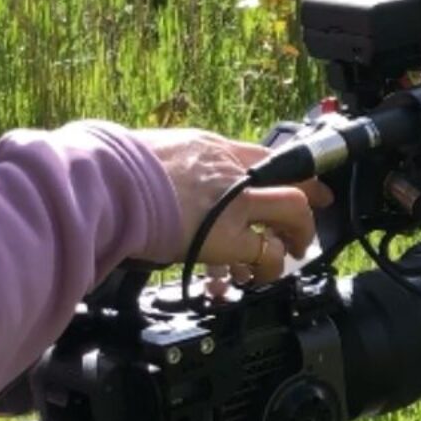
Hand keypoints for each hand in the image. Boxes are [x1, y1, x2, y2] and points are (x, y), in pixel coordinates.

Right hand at [132, 128, 330, 283]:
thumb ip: (176, 164)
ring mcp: (235, 201)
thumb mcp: (156, 152)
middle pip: (292, 177)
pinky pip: (266, 252)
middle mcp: (231, 170)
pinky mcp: (229, 234)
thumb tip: (164, 175)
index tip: (302, 181)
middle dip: (309, 198)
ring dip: (298, 234)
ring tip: (290, 252)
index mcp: (212, 148)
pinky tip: (260, 273)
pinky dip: (270, 265)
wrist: (109, 185)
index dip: (287, 170)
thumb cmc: (117, 170)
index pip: (262, 154)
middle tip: (311, 217)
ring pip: (293, 210)